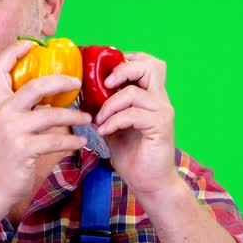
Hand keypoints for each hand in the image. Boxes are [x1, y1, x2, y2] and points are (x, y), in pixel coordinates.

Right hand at [0, 40, 92, 210]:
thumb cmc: (5, 154)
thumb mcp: (5, 125)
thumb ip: (20, 107)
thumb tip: (49, 92)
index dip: (13, 52)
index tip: (32, 44)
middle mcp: (3, 112)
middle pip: (34, 86)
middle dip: (60, 81)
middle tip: (77, 82)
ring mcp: (12, 131)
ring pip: (50, 115)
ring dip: (74, 117)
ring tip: (87, 119)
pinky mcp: (23, 149)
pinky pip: (55, 141)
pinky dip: (72, 142)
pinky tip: (82, 143)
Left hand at [93, 51, 182, 197]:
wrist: (150, 183)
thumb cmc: (132, 155)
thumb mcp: (113, 125)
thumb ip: (105, 108)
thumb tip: (80, 95)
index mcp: (150, 96)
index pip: (147, 63)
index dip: (127, 59)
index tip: (105, 73)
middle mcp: (160, 100)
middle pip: (151, 65)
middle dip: (122, 70)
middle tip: (104, 85)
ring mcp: (162, 112)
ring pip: (134, 91)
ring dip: (110, 104)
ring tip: (99, 119)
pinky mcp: (161, 127)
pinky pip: (132, 114)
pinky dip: (114, 121)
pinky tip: (104, 132)